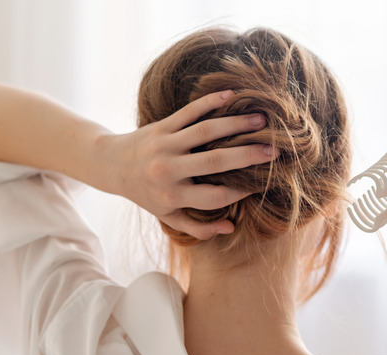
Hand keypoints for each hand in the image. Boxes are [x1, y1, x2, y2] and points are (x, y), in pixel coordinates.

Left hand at [92, 90, 276, 239]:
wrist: (111, 166)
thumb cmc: (146, 193)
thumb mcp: (167, 216)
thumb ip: (198, 227)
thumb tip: (230, 227)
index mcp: (172, 197)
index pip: (214, 197)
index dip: (239, 192)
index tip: (259, 185)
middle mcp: (168, 171)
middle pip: (215, 162)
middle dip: (247, 155)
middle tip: (275, 150)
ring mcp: (165, 145)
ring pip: (205, 131)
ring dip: (236, 124)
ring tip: (261, 120)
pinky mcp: (161, 125)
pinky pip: (189, 111)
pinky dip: (210, 101)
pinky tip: (232, 95)